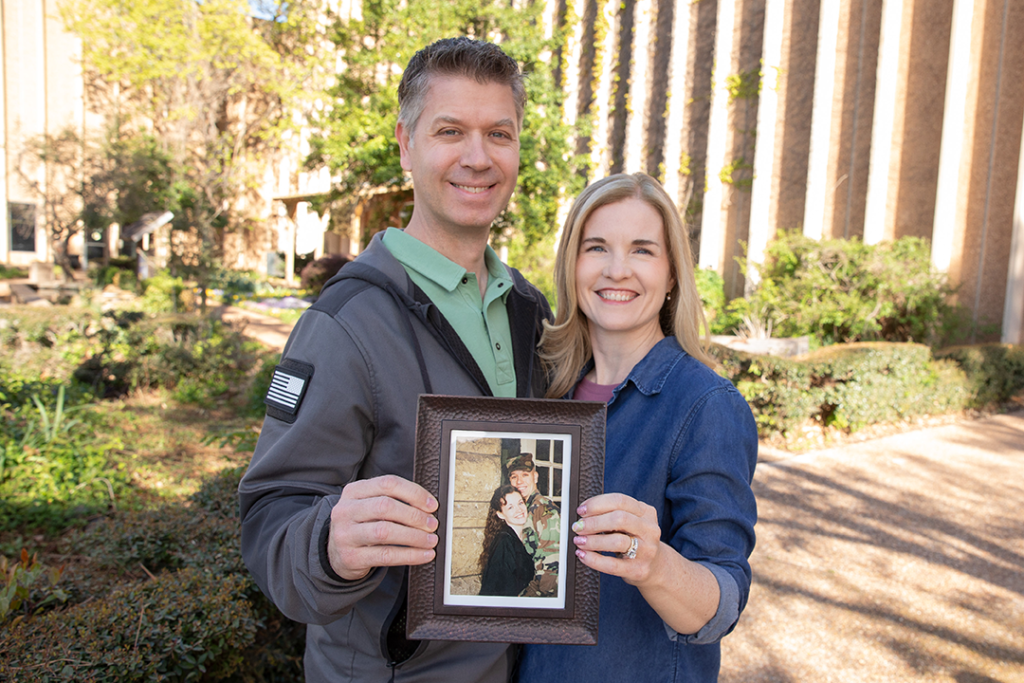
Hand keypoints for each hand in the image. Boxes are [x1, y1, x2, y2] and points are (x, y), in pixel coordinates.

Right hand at [327, 475, 438, 580]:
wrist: (335, 554)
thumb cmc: (361, 526)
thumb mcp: (369, 506)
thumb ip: (393, 501)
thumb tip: (429, 506)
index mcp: (353, 491)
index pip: (388, 483)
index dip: (414, 493)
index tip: (432, 504)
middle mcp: (346, 510)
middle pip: (386, 506)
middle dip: (415, 515)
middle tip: (432, 524)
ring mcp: (345, 534)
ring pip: (385, 531)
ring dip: (414, 536)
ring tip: (431, 540)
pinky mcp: (351, 557)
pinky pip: (385, 555)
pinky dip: (410, 555)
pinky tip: (424, 554)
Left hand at [571, 492, 720, 633]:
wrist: (656, 568)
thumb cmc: (636, 540)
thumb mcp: (631, 522)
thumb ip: (612, 514)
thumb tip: (583, 514)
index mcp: (646, 512)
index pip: (620, 501)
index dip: (597, 504)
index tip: (581, 510)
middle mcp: (649, 529)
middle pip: (619, 519)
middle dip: (594, 522)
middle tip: (578, 526)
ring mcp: (646, 550)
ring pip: (617, 541)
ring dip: (592, 540)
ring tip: (579, 541)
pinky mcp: (639, 570)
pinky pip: (613, 565)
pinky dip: (594, 560)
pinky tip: (583, 555)